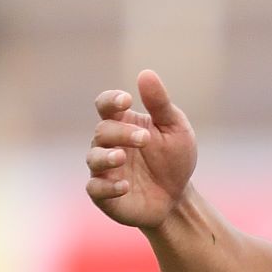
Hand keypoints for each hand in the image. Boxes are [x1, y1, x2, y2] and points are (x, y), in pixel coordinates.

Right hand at [85, 70, 197, 227]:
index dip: (111, 101)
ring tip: (121, 156)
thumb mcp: (175, 129)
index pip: (105, 105)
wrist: (178, 198)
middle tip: (145, 139)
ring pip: (93, 158)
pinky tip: (125, 186)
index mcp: (123, 124)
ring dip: (106, 157)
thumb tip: (146, 73)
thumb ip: (160, 104)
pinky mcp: (105, 194)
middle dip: (121, 133)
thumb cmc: (174, 159)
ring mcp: (104, 170)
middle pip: (103, 131)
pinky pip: (96, 188)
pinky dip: (108, 186)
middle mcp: (109, 144)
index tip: (126, 101)